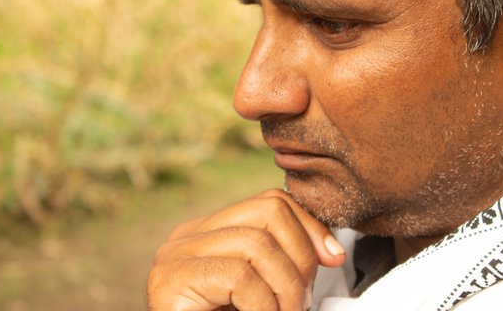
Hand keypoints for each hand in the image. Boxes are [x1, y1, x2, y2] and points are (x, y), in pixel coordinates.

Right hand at [146, 188, 346, 310]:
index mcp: (209, 234)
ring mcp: (175, 255)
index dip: (309, 227)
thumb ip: (283, 266)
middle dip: (301, 256)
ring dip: (286, 289)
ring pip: (257, 242)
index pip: (271, 202)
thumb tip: (332, 251)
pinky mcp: (170, 280)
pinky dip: (263, 307)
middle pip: (268, 210)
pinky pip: (239, 276)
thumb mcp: (263, 294)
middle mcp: (188, 236)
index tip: (333, 260)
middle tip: (299, 303)